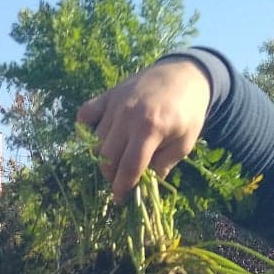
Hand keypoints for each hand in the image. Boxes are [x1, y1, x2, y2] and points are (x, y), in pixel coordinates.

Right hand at [77, 56, 213, 201]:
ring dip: (103, 155)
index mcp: (149, 129)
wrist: (185, 74)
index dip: (122, 188)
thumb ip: (163, 165)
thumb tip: (145, 184)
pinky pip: (86, 114)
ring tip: (117, 157)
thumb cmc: (188, 112)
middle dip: (112, 174)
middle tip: (122, 177)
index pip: (128, 167)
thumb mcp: (184, 143)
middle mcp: (128, 117)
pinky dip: (86, 126)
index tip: (120, 199)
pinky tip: (100, 134)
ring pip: (96, 140)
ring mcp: (116, 104)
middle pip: (107, 157)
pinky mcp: (109, 95)